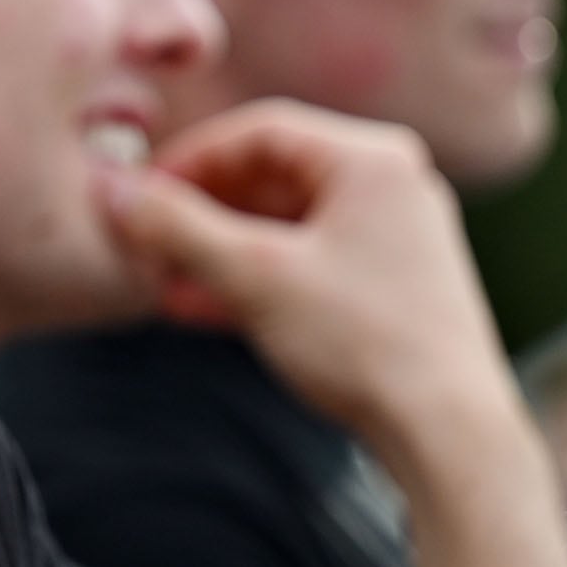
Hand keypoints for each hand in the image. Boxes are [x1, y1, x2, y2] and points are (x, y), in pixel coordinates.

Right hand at [95, 99, 520, 465]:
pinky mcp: (392, 286)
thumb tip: (116, 194)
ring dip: (219, 250)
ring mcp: (395, 238)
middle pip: (270, 177)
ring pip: (284, 225)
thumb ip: (179, 228)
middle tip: (146, 240)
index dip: (189, 159)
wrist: (449, 434)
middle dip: (200, 212)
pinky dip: (254, 278)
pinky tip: (199, 305)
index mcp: (373, 160)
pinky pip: (307, 262)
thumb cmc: (366, 344)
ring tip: (162, 280)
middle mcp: (392, 187)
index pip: (259, 131)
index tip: (142, 192)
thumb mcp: (254, 277)